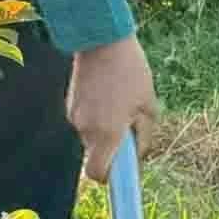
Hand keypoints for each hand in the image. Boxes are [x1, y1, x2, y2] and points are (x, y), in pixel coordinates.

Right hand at [67, 35, 159, 182]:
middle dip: (113, 146)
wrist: (101, 39)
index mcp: (107, 134)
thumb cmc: (131, 71)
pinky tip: (108, 91)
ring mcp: (74, 115)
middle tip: (130, 123)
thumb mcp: (149, 104)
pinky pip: (86, 119)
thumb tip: (137, 154)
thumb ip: (144, 135)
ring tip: (120, 99)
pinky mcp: (69, 102)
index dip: (108, 180)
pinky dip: (97, 114)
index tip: (121, 178)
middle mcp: (86, 129)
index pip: (98, 174)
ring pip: (92, 135)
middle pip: (98, 154)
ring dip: (106, 127)